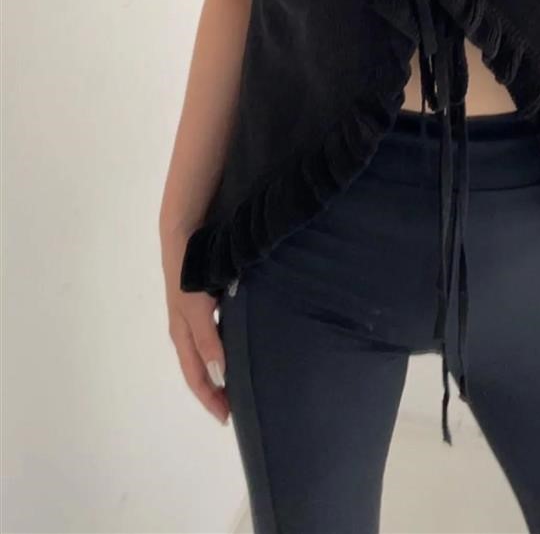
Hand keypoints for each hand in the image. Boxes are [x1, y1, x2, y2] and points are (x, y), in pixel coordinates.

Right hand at [161, 225, 229, 426]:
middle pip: (201, 366)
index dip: (210, 399)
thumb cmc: (189, 272)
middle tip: (240, 404)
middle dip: (216, 388)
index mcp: (182, 333)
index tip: (228, 419)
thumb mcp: (196, 308)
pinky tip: (245, 340)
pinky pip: (216, 329)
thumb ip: (207, 340)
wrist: (183, 232)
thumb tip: (220, 376)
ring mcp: (196, 311)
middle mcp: (187, 326)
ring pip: (210, 348)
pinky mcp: (205, 297)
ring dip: (223, 366)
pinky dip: (227, 343)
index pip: (196, 376)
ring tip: (244, 378)